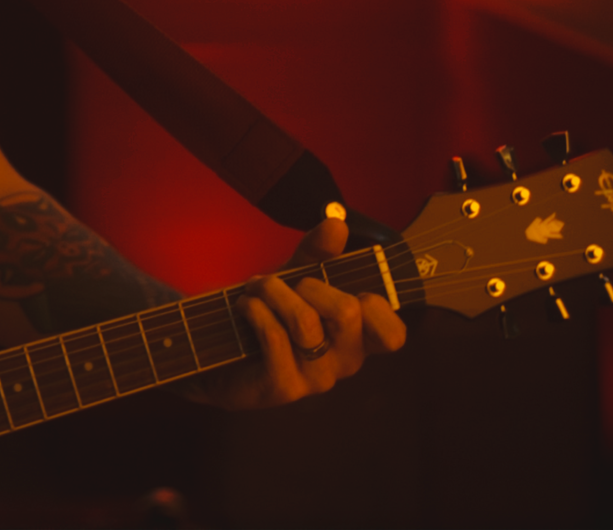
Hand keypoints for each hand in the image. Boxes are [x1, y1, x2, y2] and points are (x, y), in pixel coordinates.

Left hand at [180, 217, 407, 410]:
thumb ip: (318, 253)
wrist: (220, 351)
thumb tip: (337, 224)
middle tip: (283, 283)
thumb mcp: (296, 277)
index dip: (377, 306)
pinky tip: (244, 306)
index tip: (345, 289)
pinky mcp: (283, 388)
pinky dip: (255, 309)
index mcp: (358, 339)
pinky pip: (274, 336)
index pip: (393, 334)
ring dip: (273, 292)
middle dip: (309, 283)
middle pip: (348, 313)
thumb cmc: (271, 313)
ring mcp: (316, 379)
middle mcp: (345, 363)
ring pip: (305, 322)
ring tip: (256, 288)